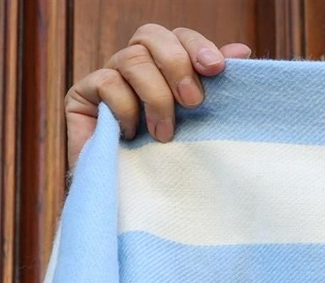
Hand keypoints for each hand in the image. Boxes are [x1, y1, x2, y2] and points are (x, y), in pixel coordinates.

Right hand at [64, 24, 250, 168]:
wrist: (137, 206)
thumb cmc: (174, 164)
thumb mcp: (203, 124)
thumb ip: (217, 87)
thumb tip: (242, 51)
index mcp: (165, 68)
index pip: (178, 37)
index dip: (197, 46)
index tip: (216, 68)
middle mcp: (136, 67)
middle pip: (151, 35)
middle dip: (177, 64)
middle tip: (193, 102)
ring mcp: (108, 78)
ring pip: (133, 59)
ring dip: (156, 96)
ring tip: (164, 135)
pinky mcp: (82, 96)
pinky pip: (107, 82)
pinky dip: (125, 109)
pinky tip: (131, 136)